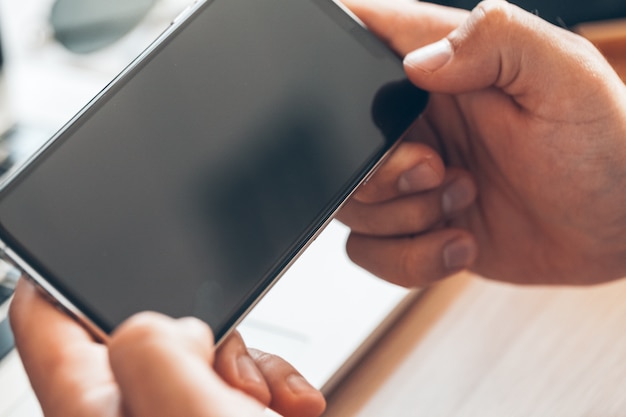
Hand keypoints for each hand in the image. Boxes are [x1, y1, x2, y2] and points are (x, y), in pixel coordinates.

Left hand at [9, 279, 325, 416]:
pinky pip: (234, 384)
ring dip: (247, 366)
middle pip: (142, 332)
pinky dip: (269, 388)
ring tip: (271, 404)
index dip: (56, 276)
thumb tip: (169, 328)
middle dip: (201, 336)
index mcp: (93, 416)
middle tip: (228, 369)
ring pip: (200, 355)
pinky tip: (289, 409)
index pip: (43, 323)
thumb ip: (154, 349)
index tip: (73, 243)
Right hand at [339, 0, 625, 285]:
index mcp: (446, 66)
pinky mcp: (416, 224)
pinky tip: (460, 241)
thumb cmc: (606, 147)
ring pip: (352, 202)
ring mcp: (412, 176)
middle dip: (383, 172)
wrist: (617, 227)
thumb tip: (418, 62)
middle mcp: (418, 121)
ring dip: (405, 218)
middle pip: (341, 141)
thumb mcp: (566, 77)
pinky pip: (370, 249)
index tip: (367, 102)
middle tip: (439, 172)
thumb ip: (497, 41)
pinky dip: (410, 258)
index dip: (335, 52)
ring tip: (465, 202)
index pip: (364, 33)